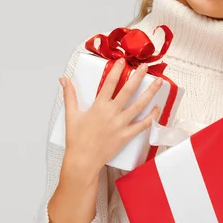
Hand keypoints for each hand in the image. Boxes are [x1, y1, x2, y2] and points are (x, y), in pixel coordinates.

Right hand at [61, 58, 161, 181]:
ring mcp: (121, 124)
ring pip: (139, 105)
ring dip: (150, 93)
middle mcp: (111, 113)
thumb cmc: (76, 139)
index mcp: (98, 106)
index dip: (117, 70)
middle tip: (145, 67)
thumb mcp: (71, 115)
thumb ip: (69, 95)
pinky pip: (143, 125)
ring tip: (159, 82)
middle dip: (138, 77)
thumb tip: (64, 80)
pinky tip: (157, 108)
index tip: (123, 61)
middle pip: (128, 91)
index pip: (109, 83)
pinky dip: (152, 116)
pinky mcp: (126, 135)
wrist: (82, 161)